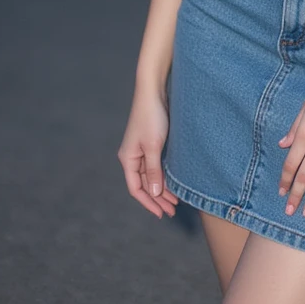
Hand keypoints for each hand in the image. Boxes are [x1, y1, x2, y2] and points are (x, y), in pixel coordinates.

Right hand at [117, 87, 179, 218]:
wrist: (154, 90)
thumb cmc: (152, 116)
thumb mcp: (154, 146)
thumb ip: (154, 171)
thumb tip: (155, 194)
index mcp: (128, 158)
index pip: (136, 188)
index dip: (148, 203)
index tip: (161, 213)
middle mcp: (132, 156)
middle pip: (144, 184)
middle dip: (158, 198)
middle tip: (173, 210)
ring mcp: (142, 149)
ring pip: (151, 175)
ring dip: (162, 188)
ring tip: (176, 201)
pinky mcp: (151, 142)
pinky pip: (156, 165)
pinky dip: (164, 175)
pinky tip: (174, 182)